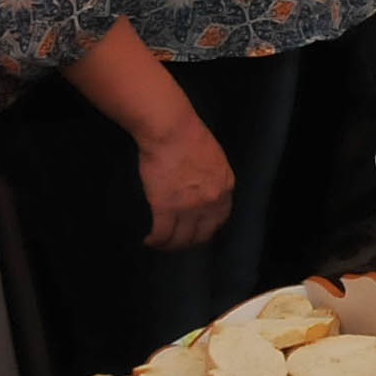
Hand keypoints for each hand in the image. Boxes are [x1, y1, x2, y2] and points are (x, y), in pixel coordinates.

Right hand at [136, 112, 234, 250]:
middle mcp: (212, 201)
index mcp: (225, 187)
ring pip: (181, 239)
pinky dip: (155, 240)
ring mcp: (190, 207)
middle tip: (177, 242)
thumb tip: (201, 186)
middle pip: (203, 233)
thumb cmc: (189, 135)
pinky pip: (162, 234)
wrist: (171, 131)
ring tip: (160, 244)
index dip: (207, 228)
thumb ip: (212, 177)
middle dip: (189, 242)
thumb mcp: (214, 158)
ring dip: (170, 245)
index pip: (220, 218)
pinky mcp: (166, 208)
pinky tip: (149, 240)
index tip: (197, 231)